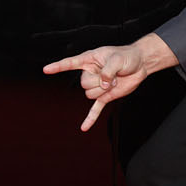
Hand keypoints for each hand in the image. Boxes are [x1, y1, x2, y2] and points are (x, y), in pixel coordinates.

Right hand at [43, 38, 168, 130]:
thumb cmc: (127, 56)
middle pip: (83, 84)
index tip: (46, 69)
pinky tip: (84, 128)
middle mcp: (90, 73)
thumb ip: (107, 71)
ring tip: (114, 80)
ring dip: (104, 90)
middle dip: (99, 81)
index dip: (58, 67)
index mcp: (89, 60)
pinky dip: (90, 119)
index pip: (70, 63)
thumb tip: (103, 86)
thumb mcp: (117, 59)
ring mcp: (97, 86)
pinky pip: (95, 109)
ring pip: (90, 94)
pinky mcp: (105, 96)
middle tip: (113, 74)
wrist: (140, 65)